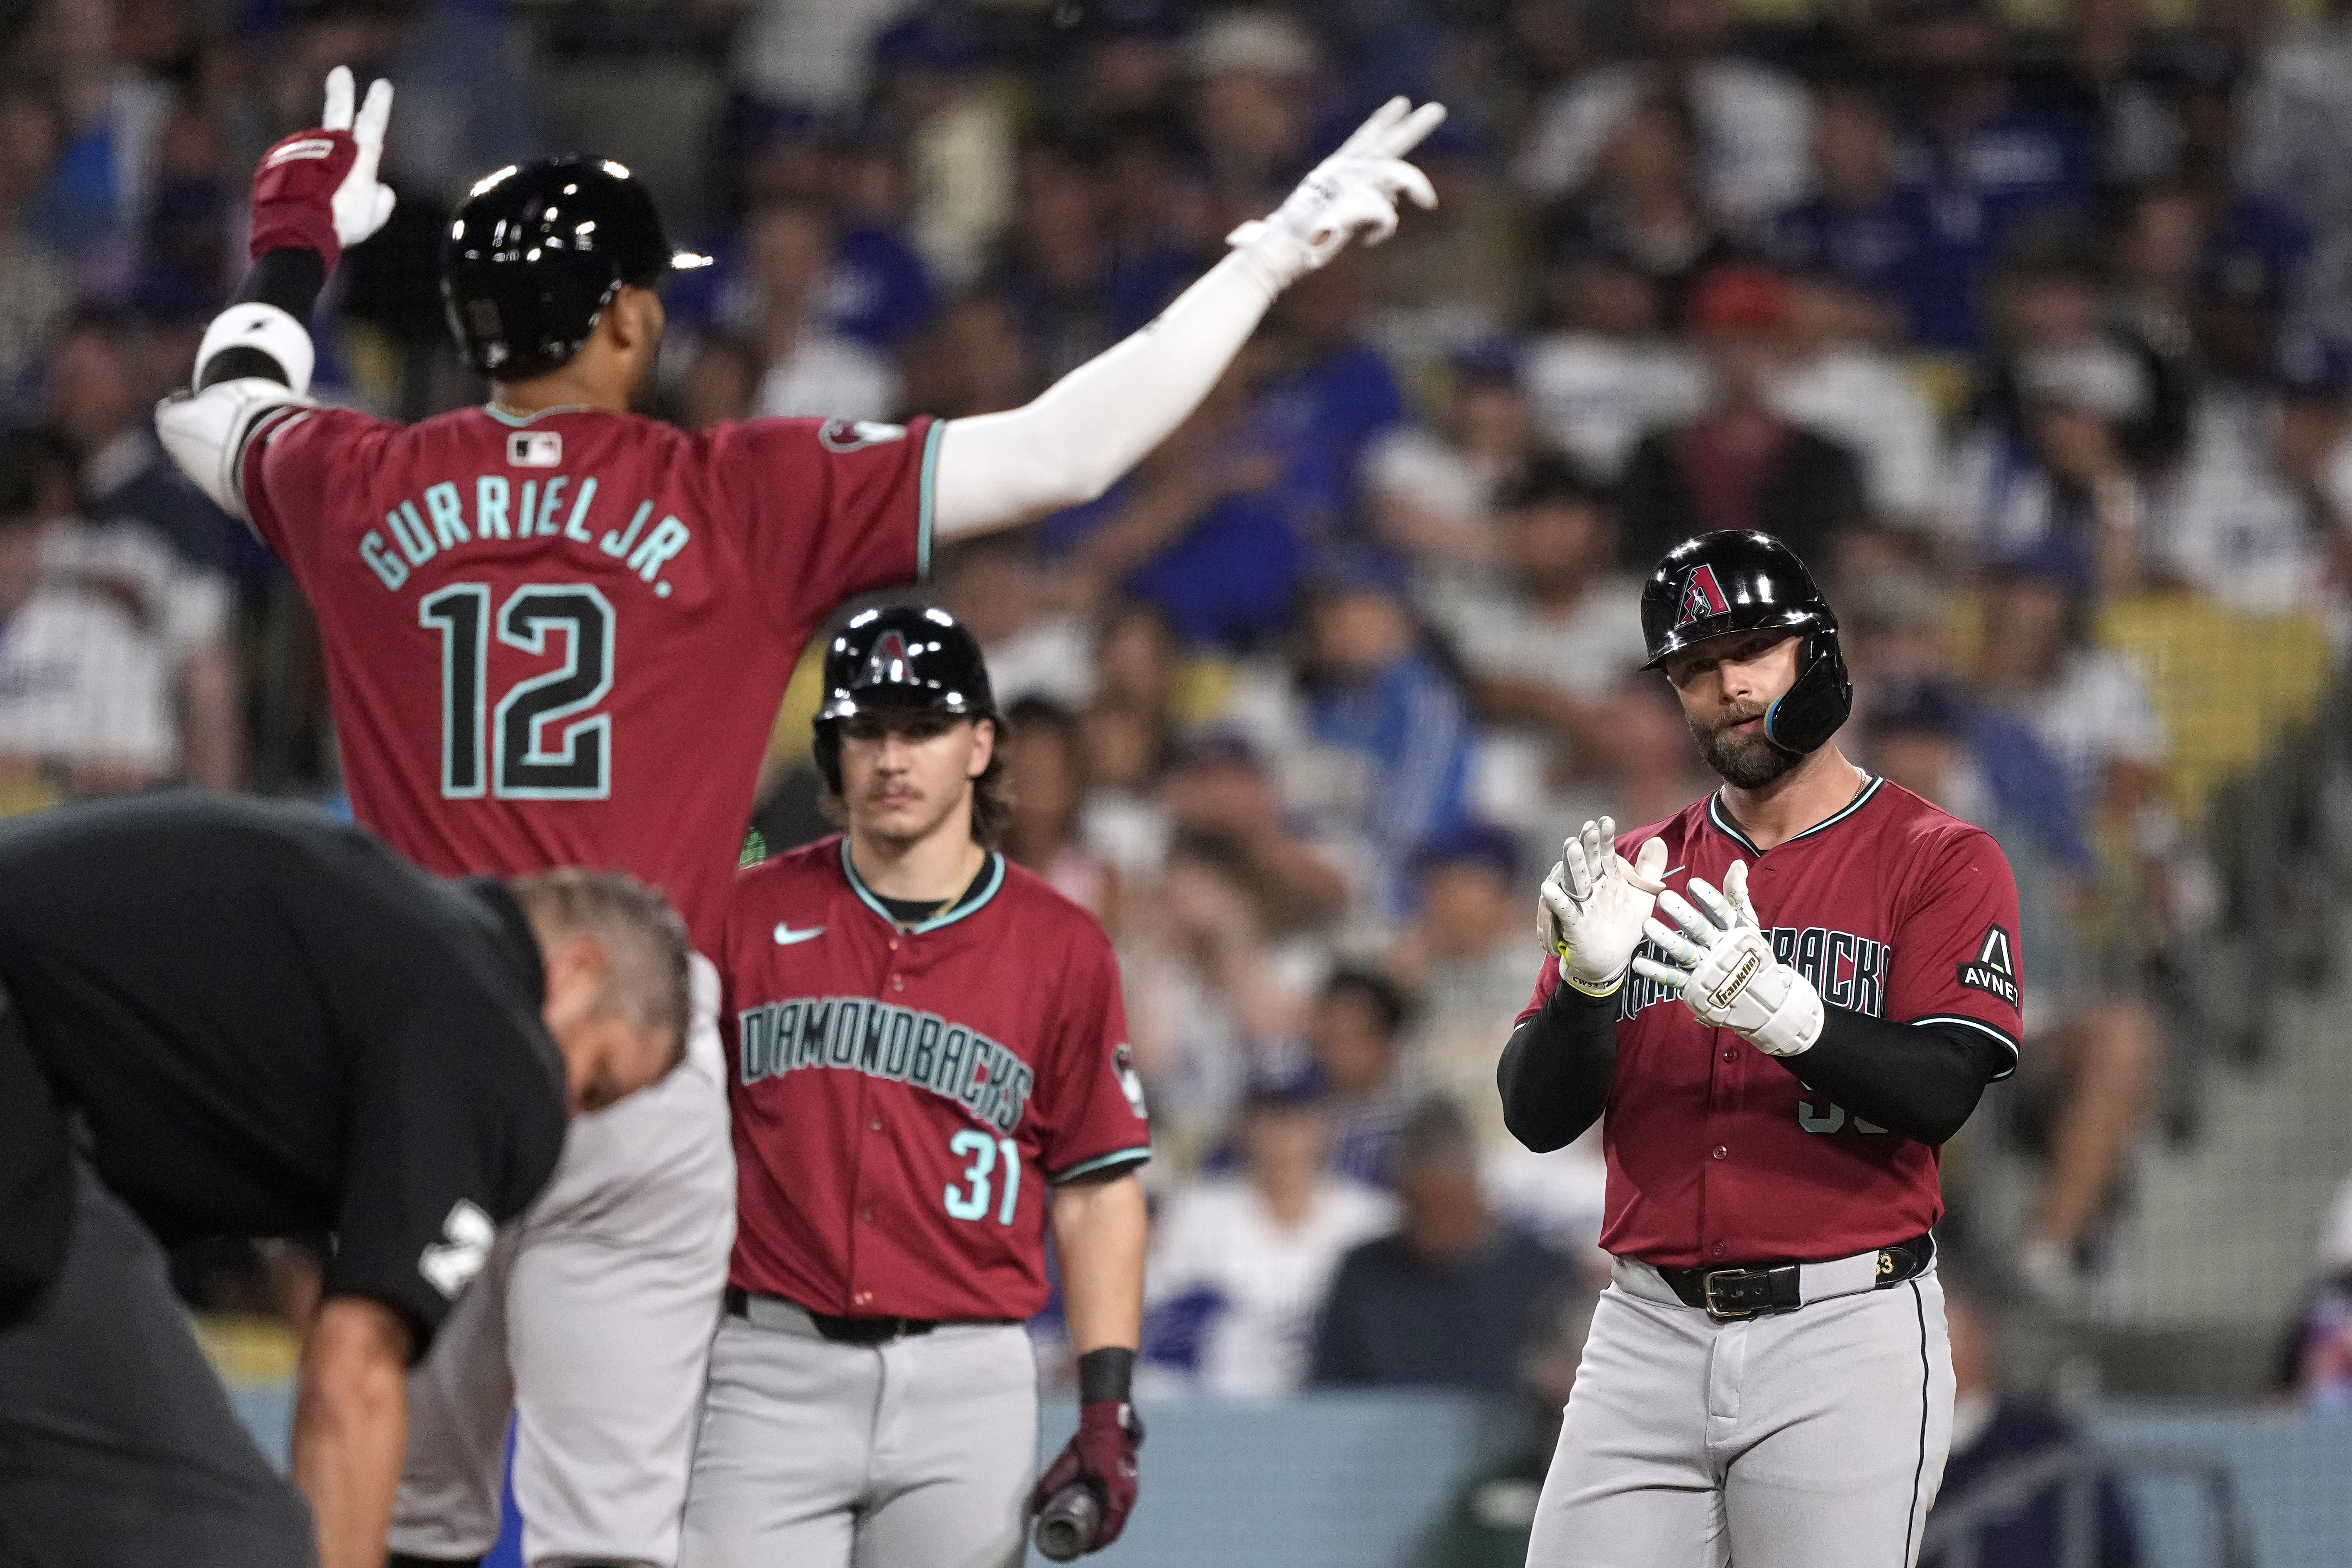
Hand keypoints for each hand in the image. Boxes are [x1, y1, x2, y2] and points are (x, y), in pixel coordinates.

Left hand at [248, 65, 394, 270]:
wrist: (296, 229)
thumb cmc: (341, 224)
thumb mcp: (372, 217)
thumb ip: (381, 199)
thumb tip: (379, 189)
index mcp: (359, 157)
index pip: (372, 123)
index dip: (378, 104)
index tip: (382, 85)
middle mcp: (329, 146)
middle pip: (337, 112)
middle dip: (340, 92)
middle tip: (340, 73)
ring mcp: (301, 149)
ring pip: (315, 158)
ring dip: (318, 176)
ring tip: (320, 202)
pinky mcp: (279, 160)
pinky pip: (293, 171)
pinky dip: (298, 186)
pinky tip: (300, 205)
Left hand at [1031, 1399, 1142, 1551]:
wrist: (1109, 1418)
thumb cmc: (1092, 1438)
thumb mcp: (1070, 1460)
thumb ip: (1053, 1480)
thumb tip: (1035, 1505)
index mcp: (1117, 1490)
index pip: (1111, 1528)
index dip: (1097, 1543)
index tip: (1083, 1549)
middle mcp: (1126, 1494)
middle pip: (1114, 1528)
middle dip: (1098, 1540)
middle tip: (1080, 1545)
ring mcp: (1127, 1490)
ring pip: (1116, 1520)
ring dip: (1102, 1531)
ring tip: (1085, 1537)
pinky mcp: (1124, 1484)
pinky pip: (1117, 1510)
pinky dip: (1106, 1520)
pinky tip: (1093, 1520)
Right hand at [1227, 96, 1445, 289]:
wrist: (1272, 254)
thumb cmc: (1285, 246)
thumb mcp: (1317, 222)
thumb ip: (1341, 212)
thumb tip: (1369, 206)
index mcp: (1332, 174)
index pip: (1362, 141)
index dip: (1382, 123)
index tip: (1401, 104)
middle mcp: (1341, 172)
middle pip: (1385, 144)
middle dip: (1412, 127)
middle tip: (1437, 110)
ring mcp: (1346, 184)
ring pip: (1395, 172)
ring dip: (1417, 184)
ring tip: (1428, 201)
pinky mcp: (1351, 201)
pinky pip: (1387, 212)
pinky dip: (1385, 227)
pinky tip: (1372, 240)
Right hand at [1538, 818, 1668, 997]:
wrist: (1608, 962)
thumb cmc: (1622, 926)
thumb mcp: (1641, 898)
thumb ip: (1649, 870)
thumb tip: (1658, 840)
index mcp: (1606, 878)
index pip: (1605, 853)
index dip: (1605, 838)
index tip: (1606, 821)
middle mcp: (1590, 887)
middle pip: (1587, 862)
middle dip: (1587, 845)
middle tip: (1588, 828)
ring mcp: (1579, 904)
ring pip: (1573, 881)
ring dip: (1571, 864)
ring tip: (1571, 845)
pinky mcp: (1572, 924)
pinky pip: (1563, 911)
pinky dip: (1556, 900)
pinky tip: (1549, 888)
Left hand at [1631, 862, 1823, 1056]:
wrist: (1760, 998)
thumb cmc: (1749, 951)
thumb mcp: (1746, 923)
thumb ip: (1737, 895)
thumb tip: (1738, 865)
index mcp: (1733, 930)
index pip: (1721, 911)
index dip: (1709, 898)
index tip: (1693, 883)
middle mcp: (1719, 947)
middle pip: (1699, 929)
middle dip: (1683, 915)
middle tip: (1664, 898)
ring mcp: (1706, 968)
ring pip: (1684, 952)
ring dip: (1666, 940)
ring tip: (1647, 925)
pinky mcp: (1695, 987)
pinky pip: (1673, 978)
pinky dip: (1657, 972)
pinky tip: (1638, 963)